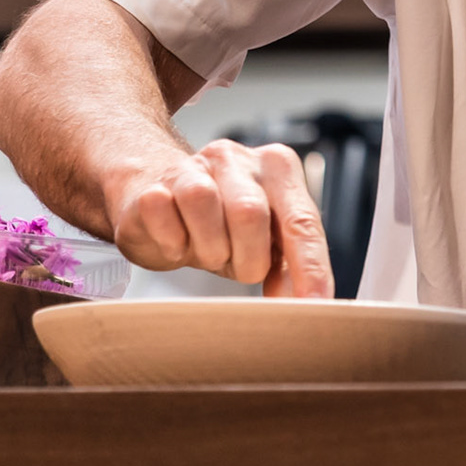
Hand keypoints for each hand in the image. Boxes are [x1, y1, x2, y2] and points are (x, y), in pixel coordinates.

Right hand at [107, 139, 332, 297]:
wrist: (156, 200)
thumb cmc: (219, 226)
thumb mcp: (261, 243)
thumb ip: (287, 267)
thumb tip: (304, 304)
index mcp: (278, 169)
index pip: (302, 221)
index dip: (310, 268)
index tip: (314, 306)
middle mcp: (237, 159)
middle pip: (249, 212)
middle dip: (247, 258)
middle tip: (239, 267)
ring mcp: (191, 166)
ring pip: (202, 202)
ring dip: (207, 247)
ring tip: (208, 252)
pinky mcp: (151, 184)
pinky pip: (160, 210)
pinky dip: (170, 241)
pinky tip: (177, 241)